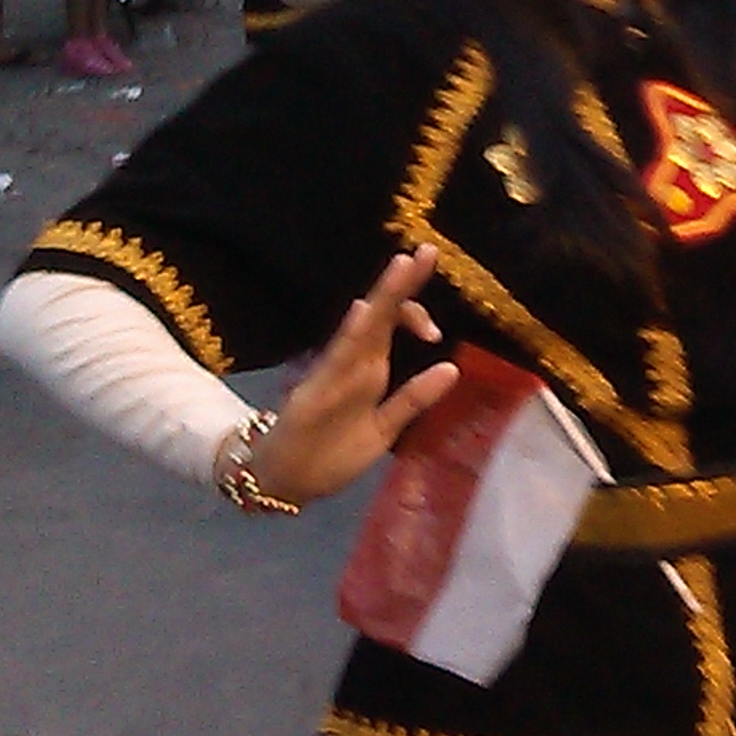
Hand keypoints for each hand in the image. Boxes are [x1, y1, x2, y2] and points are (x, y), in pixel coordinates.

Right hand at [240, 247, 459, 508]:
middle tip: (428, 251)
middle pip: (382, 315)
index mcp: (371, 367)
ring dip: (383, 298)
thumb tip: (452, 368)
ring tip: (402, 266)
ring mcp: (334, 374)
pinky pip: (336, 362)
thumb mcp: (385, 429)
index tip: (436, 331)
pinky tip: (362, 313)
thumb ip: (414, 399)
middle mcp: (354, 363)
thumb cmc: (332, 453)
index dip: (416, 313)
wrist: (284, 484)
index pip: (395, 324)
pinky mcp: (315, 393)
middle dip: (403, 284)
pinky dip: (351, 337)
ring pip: (362, 329)